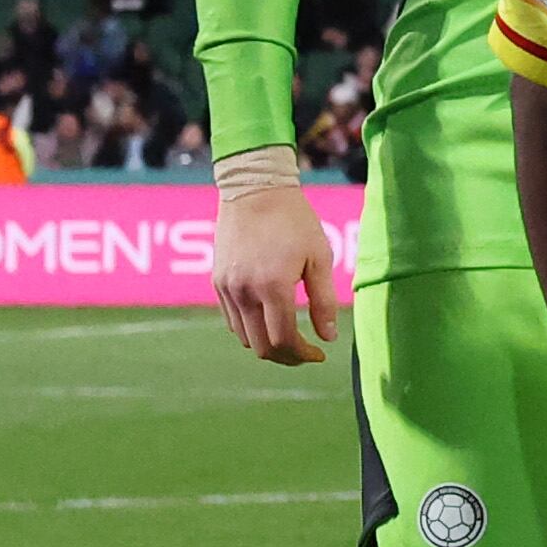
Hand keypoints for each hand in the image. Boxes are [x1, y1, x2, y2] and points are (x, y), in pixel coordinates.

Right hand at [211, 180, 343, 364]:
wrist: (254, 190)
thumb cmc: (295, 221)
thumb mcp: (319, 258)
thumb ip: (324, 301)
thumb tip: (329, 338)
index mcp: (273, 287)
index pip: (284, 340)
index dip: (303, 355)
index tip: (320, 353)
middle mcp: (244, 291)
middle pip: (262, 346)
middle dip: (287, 357)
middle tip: (306, 352)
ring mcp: (226, 288)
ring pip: (244, 336)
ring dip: (268, 344)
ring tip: (291, 336)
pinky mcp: (217, 281)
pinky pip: (232, 319)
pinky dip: (251, 329)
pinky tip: (270, 319)